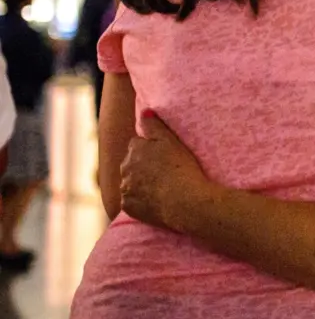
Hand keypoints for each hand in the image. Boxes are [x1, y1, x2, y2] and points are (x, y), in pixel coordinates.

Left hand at [121, 113, 217, 230]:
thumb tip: (144, 111)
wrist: (186, 201)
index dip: (149, 149)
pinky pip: (132, 202)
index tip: (162, 156)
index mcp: (134, 150)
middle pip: (130, 164)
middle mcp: (125, 168)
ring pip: (130, 183)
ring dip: (139, 184)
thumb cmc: (182, 168)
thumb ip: (155, 125)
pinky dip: (140, 201)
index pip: (136, 144)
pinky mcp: (128, 207)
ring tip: (160, 188)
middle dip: (141, 166)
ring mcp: (125, 189)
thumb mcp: (171, 141)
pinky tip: (155, 201)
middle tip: (163, 172)